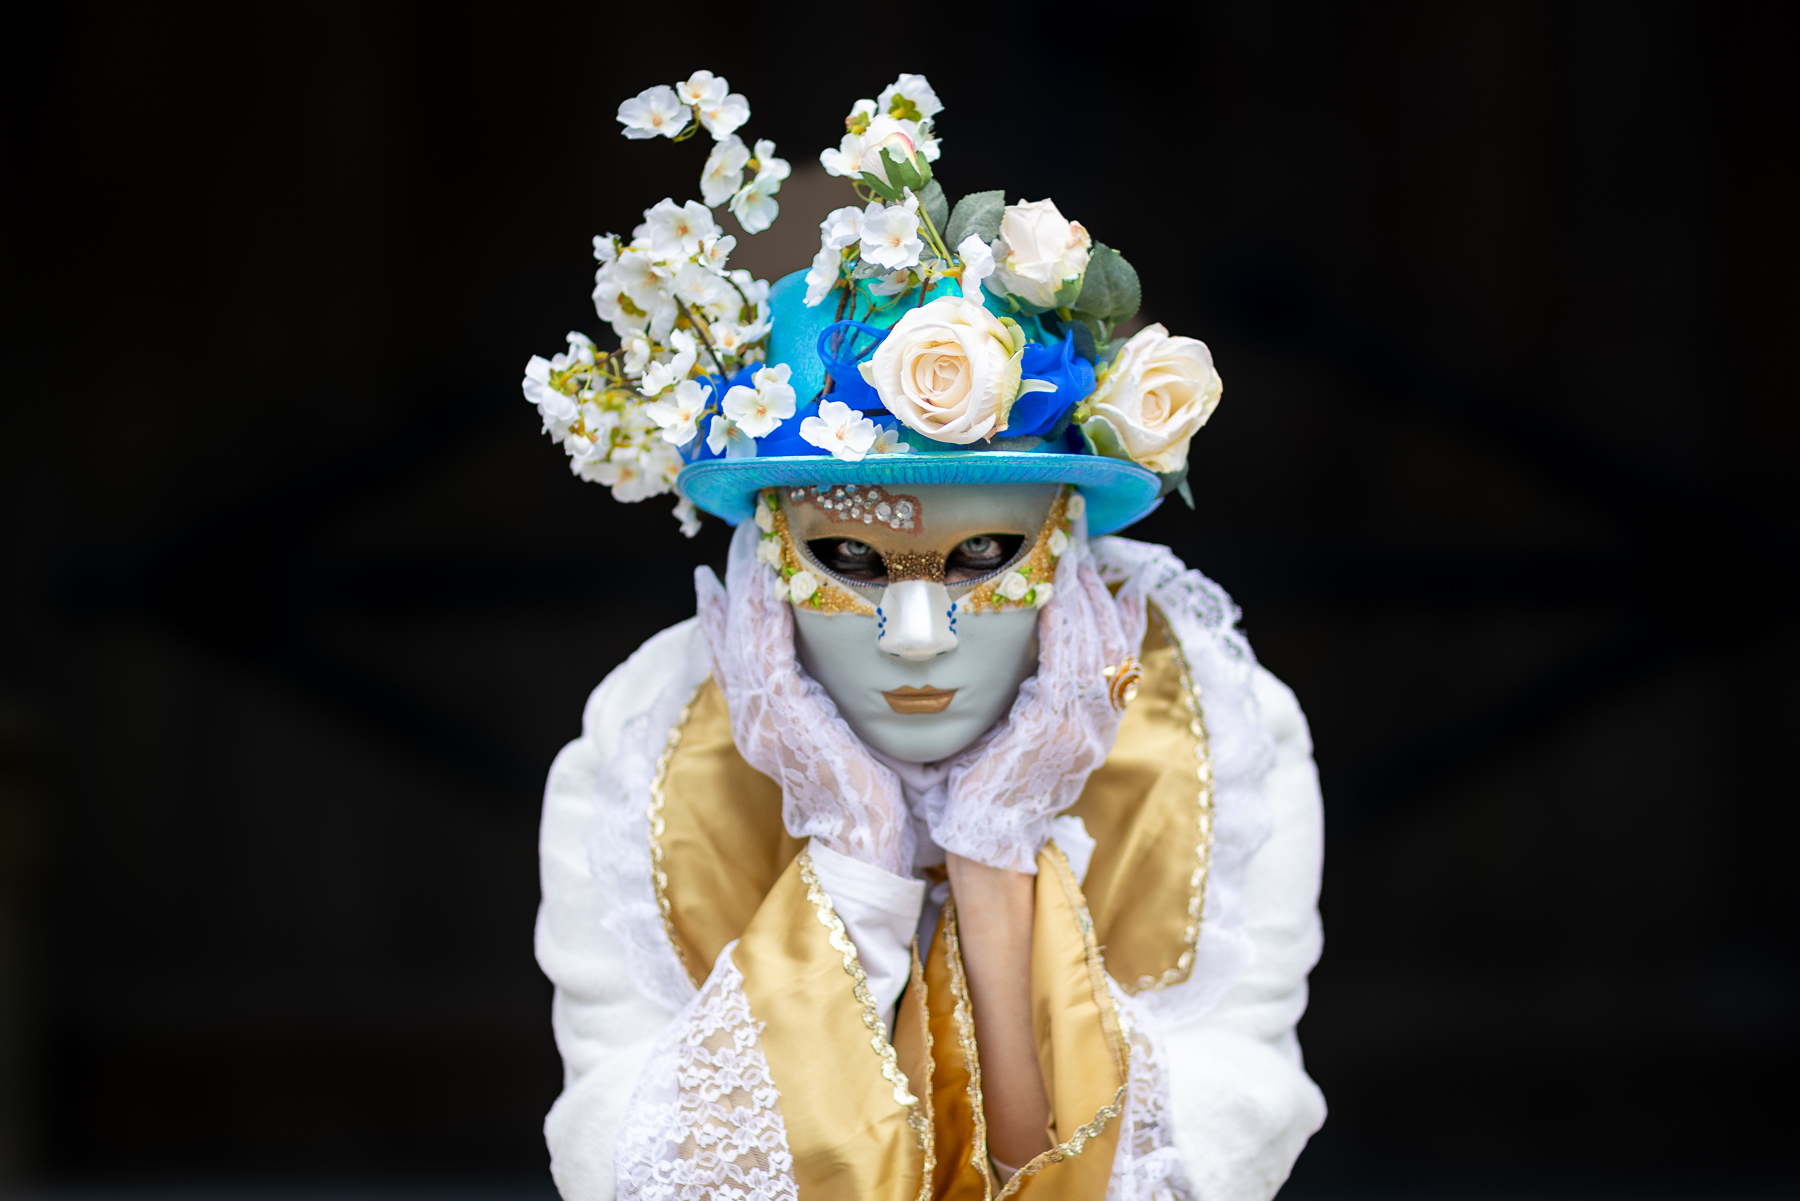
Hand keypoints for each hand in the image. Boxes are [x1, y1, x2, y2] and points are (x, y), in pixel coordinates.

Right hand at [696, 522, 914, 876]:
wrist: (865, 843)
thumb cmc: (870, 798)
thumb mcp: (848, 740)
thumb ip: (840, 706)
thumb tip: (858, 672)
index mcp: (766, 725)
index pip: (737, 658)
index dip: (725, 615)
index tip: (725, 574)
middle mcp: (753, 718)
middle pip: (730, 636)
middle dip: (733, 584)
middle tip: (740, 537)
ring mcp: (761, 716)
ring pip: (742, 634)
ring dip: (747, 582)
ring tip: (751, 540)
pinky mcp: (781, 712)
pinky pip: (764, 647)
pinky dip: (763, 609)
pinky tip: (768, 575)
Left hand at [930, 533, 1147, 871]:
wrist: (979, 842)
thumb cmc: (982, 783)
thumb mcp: (1012, 724)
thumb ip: (1026, 684)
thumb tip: (1021, 636)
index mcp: (1093, 718)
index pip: (1117, 646)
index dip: (1115, 599)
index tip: (1099, 555)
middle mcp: (1098, 720)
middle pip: (1112, 634)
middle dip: (1097, 579)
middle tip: (1082, 531)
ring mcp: (1081, 726)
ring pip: (1096, 641)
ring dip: (1083, 589)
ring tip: (1070, 545)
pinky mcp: (1054, 729)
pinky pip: (1068, 663)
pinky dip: (1065, 621)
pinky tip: (1054, 588)